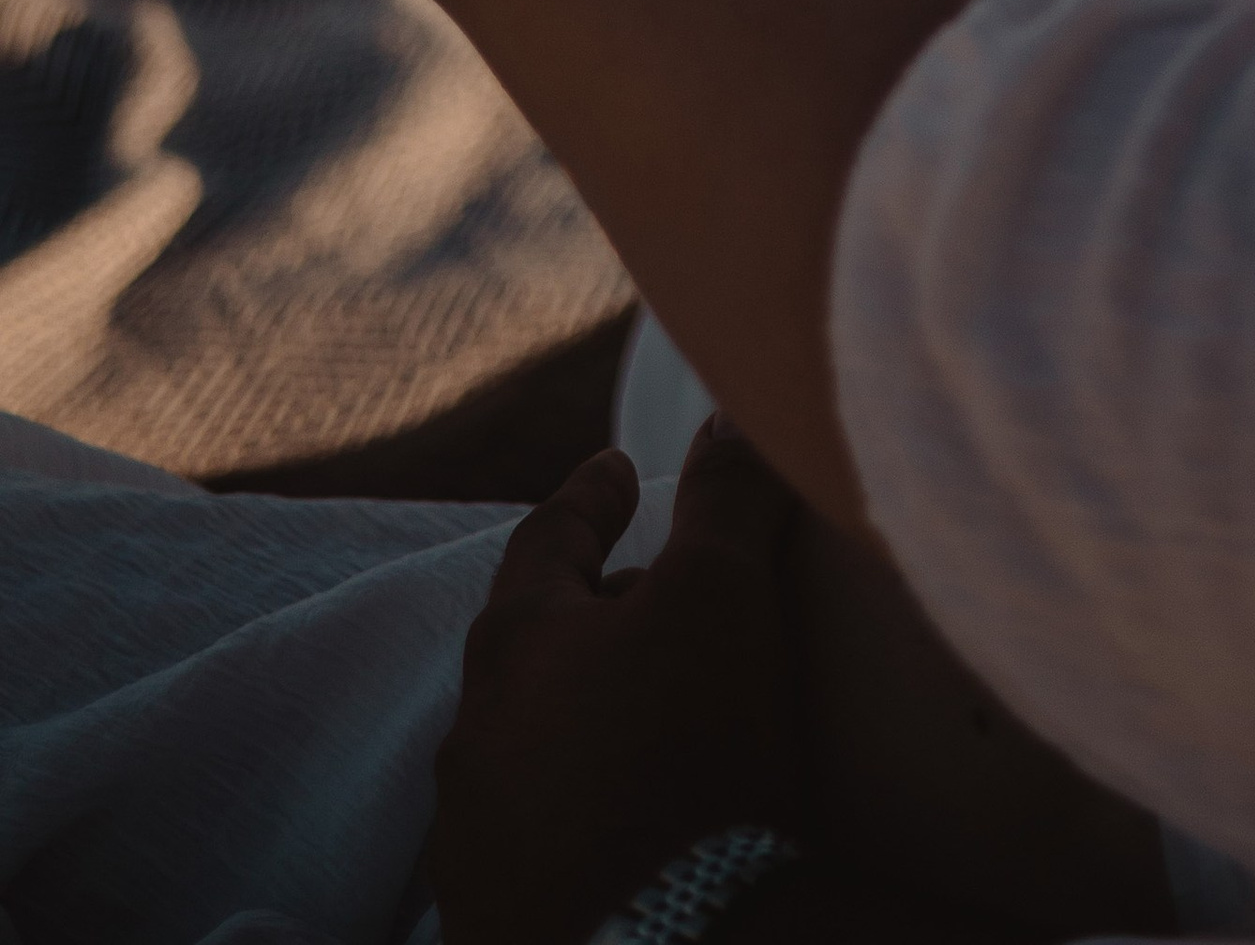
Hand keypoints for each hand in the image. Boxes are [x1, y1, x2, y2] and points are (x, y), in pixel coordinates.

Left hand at [432, 422, 805, 944]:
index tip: (614, 471)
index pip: (547, 540)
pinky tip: (625, 824)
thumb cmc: (683, 756)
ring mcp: (477, 843)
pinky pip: (538, 840)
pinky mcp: (498, 924)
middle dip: (588, 614)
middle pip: (531, 650)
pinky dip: (581, 811)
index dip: (590, 497)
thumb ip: (724, 498)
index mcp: (514, 646)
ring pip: (527, 749)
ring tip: (641, 719)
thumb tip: (727, 415)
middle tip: (647, 592)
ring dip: (578, 722)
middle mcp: (473, 739)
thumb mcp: (722, 596)